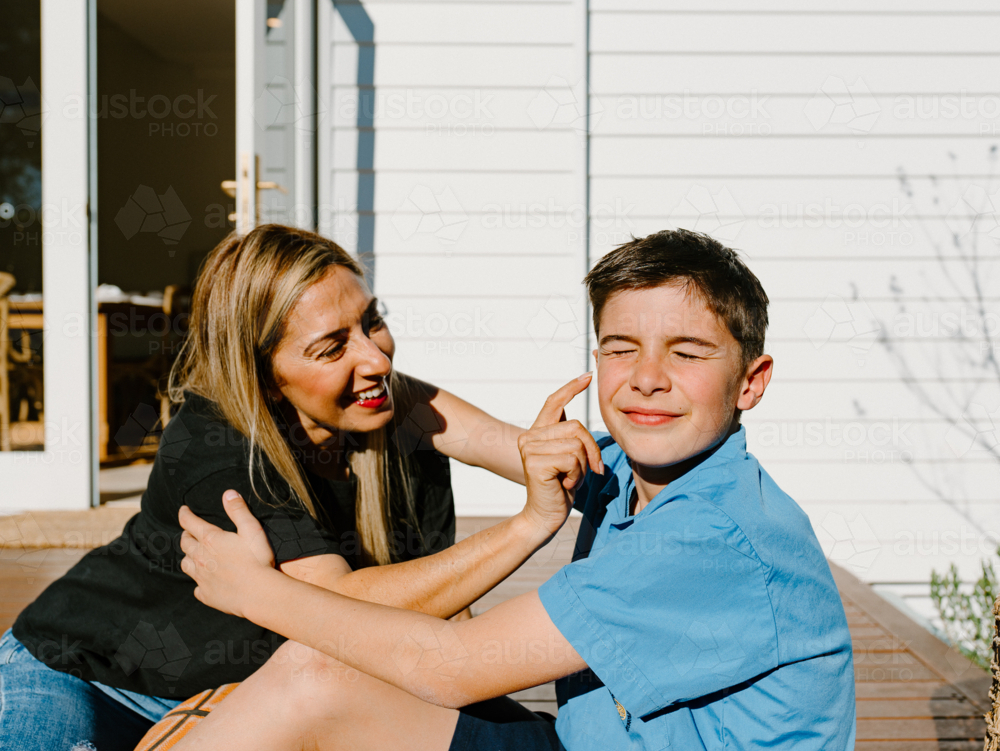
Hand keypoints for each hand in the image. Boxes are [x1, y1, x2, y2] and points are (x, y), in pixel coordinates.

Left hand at [179, 490, 275, 618]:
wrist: (259, 593)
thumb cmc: (258, 559)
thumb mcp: (252, 529)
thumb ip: (238, 510)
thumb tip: (228, 493)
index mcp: (211, 539)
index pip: (189, 522)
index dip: (185, 514)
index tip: (183, 509)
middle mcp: (201, 558)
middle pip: (185, 543)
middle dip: (186, 535)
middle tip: (190, 532)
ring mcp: (202, 578)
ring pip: (185, 564)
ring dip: (188, 557)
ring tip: (194, 555)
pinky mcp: (206, 594)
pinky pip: (196, 587)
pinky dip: (199, 582)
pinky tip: (205, 582)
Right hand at [517, 373, 602, 537]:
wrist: (545, 516)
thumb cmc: (560, 488)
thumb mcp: (570, 458)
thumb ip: (571, 439)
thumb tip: (577, 421)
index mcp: (536, 432)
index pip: (554, 402)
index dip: (571, 387)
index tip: (588, 375)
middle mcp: (529, 436)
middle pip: (577, 427)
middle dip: (590, 450)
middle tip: (587, 470)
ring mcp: (530, 448)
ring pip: (577, 445)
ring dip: (582, 466)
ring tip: (569, 478)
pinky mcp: (535, 462)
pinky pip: (573, 459)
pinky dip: (576, 475)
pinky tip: (564, 484)